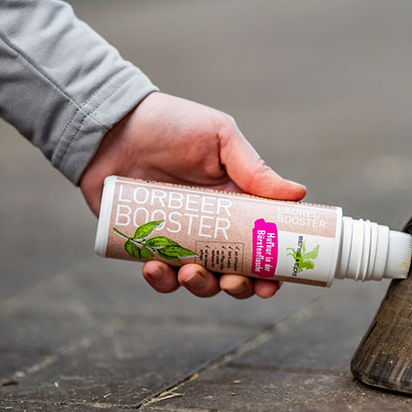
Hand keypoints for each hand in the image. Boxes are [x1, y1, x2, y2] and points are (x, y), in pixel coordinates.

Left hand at [80, 92, 305, 298]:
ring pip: (198, 280)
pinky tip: (154, 267)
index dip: (271, 270)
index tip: (272, 283)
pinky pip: (158, 275)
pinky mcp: (144, 244)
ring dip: (200, 287)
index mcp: (237, 205)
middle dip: (237, 287)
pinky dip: (160, 279)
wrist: (113, 124)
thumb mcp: (220, 138)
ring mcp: (178, 239)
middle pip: (234, 272)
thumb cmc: (171, 124)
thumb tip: (299, 193)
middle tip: (231, 281)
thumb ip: (254, 169)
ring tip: (190, 273)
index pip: (262, 245)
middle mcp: (212, 227)